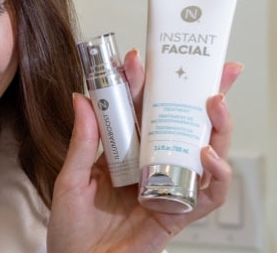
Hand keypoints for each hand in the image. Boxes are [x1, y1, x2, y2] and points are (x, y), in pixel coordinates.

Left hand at [47, 50, 241, 252]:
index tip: (138, 59)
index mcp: (123, 152)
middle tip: (215, 68)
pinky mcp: (179, 213)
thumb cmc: (71, 227)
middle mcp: (149, 164)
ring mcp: (167, 186)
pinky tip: (206, 154)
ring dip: (215, 126)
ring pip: (203, 151)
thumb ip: (81, 142)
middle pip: (180, 124)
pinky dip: (215, 174)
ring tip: (212, 103)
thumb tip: (82, 97)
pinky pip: (207, 193)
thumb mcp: (71, 179)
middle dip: (201, 94)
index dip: (143, 84)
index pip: (139, 111)